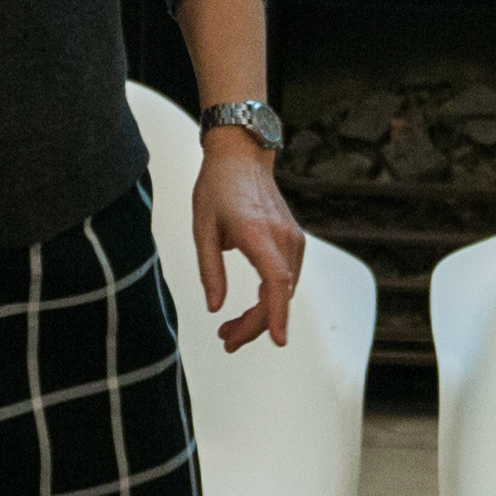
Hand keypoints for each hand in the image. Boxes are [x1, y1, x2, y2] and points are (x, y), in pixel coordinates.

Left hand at [189, 134, 302, 350]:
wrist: (242, 155)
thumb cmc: (218, 186)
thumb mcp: (202, 228)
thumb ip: (209, 270)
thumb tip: (215, 307)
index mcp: (258, 233)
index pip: (275, 281)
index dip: (276, 313)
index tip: (277, 340)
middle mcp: (282, 237)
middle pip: (278, 294)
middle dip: (255, 325)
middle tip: (227, 340)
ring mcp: (292, 239)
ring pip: (284, 291)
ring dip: (261, 315)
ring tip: (230, 329)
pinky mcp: (293, 240)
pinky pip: (285, 279)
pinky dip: (270, 298)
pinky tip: (250, 309)